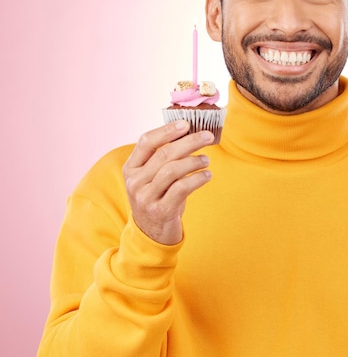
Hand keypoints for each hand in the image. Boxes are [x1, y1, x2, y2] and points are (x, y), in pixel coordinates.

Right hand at [122, 121, 213, 244]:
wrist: (151, 233)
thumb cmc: (158, 198)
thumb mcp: (153, 178)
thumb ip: (164, 158)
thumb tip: (190, 133)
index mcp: (130, 168)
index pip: (146, 141)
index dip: (167, 130)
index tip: (186, 124)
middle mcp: (135, 182)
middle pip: (164, 154)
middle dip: (189, 142)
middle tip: (208, 136)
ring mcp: (146, 197)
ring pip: (173, 170)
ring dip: (194, 161)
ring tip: (207, 160)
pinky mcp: (160, 210)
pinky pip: (182, 188)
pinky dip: (197, 178)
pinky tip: (207, 175)